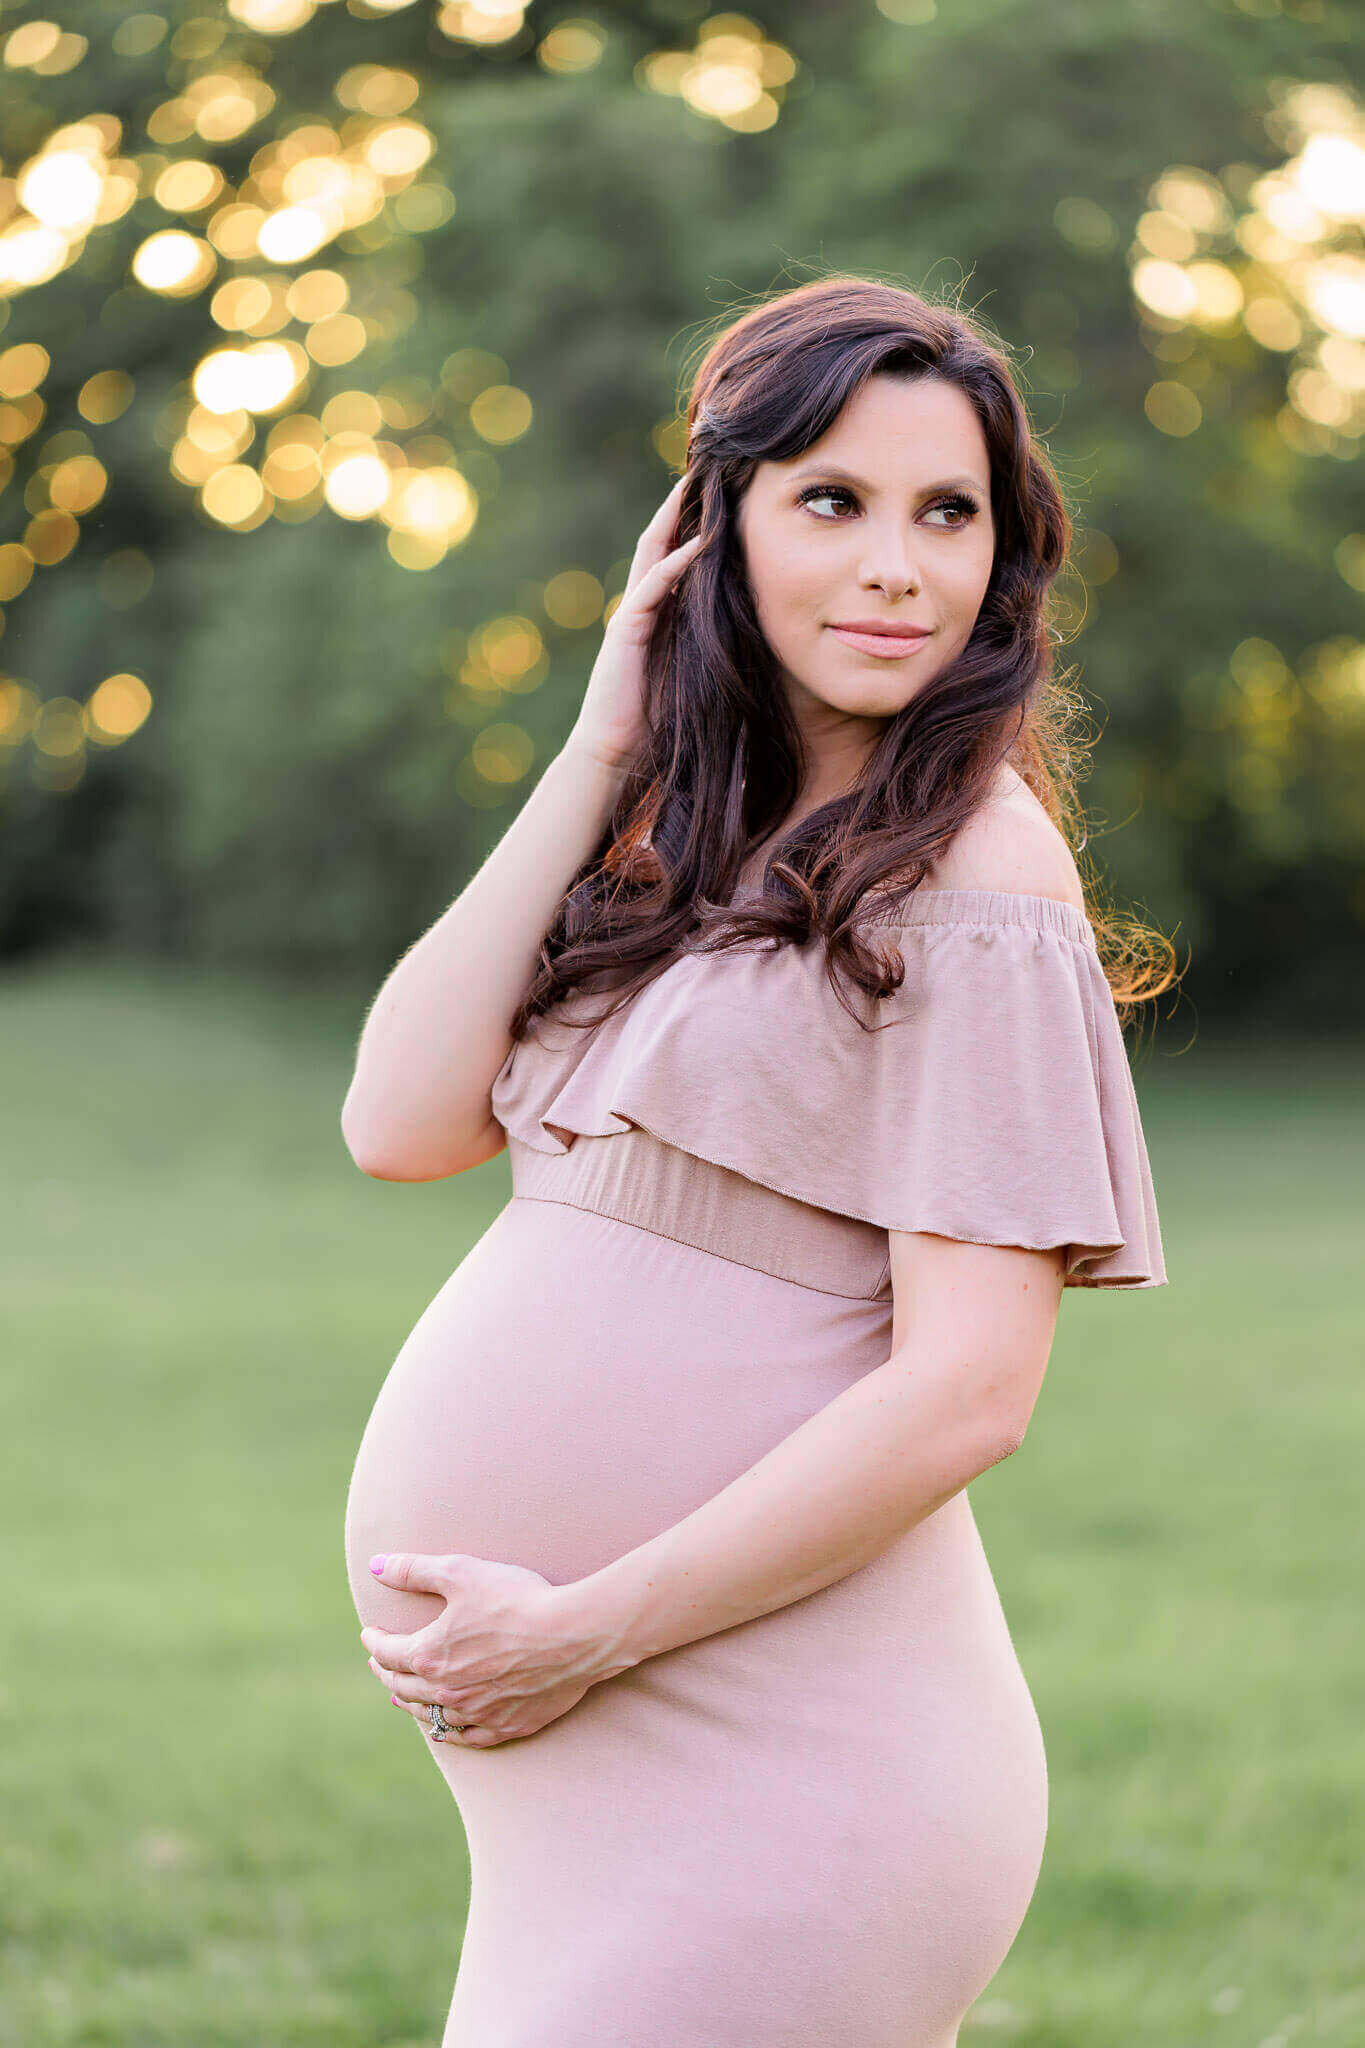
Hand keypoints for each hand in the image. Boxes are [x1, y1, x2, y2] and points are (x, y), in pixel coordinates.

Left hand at [360, 1552, 629, 1747]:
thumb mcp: (460, 1572)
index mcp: (430, 1656)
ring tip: (402, 1697)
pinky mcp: (508, 1726)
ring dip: (411, 1704)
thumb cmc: (517, 1599)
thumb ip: (414, 1570)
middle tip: (379, 1663)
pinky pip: (467, 1737)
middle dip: (386, 1673)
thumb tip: (376, 1565)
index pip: (389, 1652)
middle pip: (404, 1688)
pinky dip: (449, 1731)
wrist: (574, 1634)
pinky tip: (446, 1727)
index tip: (370, 1632)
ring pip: (431, 1717)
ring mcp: (477, 1714)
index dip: (375, 1641)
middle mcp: (447, 1692)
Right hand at [564, 469, 704, 773]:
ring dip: (676, 519)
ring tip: (699, 486)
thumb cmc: (657, 722)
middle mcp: (641, 606)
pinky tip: (700, 542)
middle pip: (661, 541)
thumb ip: (711, 646)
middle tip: (706, 469)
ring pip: (654, 553)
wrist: (615, 753)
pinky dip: (676, 563)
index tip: (722, 495)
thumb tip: (755, 634)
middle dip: (681, 506)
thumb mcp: (694, 674)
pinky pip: (653, 587)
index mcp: (657, 614)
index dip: (694, 524)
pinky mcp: (627, 631)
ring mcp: (631, 615)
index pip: (675, 555)